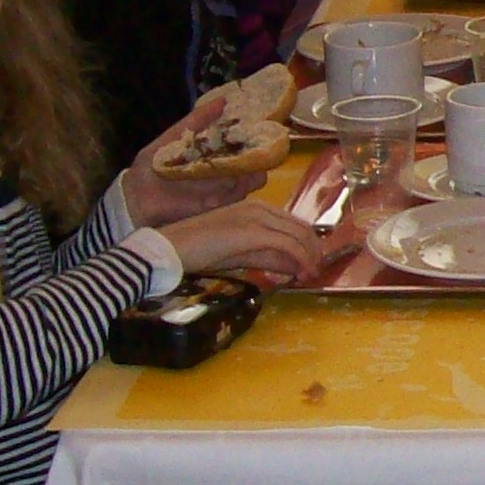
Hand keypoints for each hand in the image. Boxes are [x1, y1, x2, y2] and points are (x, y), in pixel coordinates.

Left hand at [119, 99, 251, 227]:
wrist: (136, 197)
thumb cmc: (152, 166)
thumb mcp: (173, 136)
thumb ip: (196, 120)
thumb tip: (223, 100)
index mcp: (214, 153)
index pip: (242, 143)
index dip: (255, 134)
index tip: (264, 122)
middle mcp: (223, 171)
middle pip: (255, 163)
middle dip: (263, 155)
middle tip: (263, 145)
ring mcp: (222, 190)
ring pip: (251, 181)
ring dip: (253, 173)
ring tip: (251, 165)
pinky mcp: (216, 207)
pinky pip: (235, 199)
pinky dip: (237, 190)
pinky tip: (235, 182)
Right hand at [159, 200, 328, 282]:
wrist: (169, 249)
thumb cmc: (198, 250)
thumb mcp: (239, 255)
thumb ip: (268, 258)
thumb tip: (296, 267)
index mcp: (255, 208)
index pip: (293, 223)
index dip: (308, 244)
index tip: (312, 264)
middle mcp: (258, 208)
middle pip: (301, 227)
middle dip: (313, 251)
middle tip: (315, 272)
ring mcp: (255, 218)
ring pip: (298, 235)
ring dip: (309, 258)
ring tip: (310, 276)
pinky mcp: (251, 232)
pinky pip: (287, 245)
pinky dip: (300, 260)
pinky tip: (302, 274)